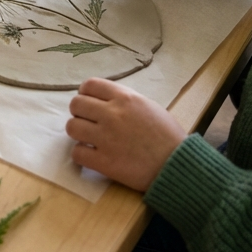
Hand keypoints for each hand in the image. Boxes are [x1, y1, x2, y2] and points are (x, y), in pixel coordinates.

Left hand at [66, 78, 185, 191]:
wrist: (179, 167)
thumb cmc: (169, 136)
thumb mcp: (148, 106)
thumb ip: (124, 100)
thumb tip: (103, 100)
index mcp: (124, 98)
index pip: (89, 85)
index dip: (85, 94)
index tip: (90, 103)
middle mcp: (112, 114)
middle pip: (76, 104)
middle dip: (80, 113)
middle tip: (89, 123)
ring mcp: (106, 138)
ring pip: (72, 127)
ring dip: (78, 133)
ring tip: (89, 140)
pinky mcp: (105, 162)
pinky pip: (77, 153)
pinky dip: (82, 155)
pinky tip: (92, 156)